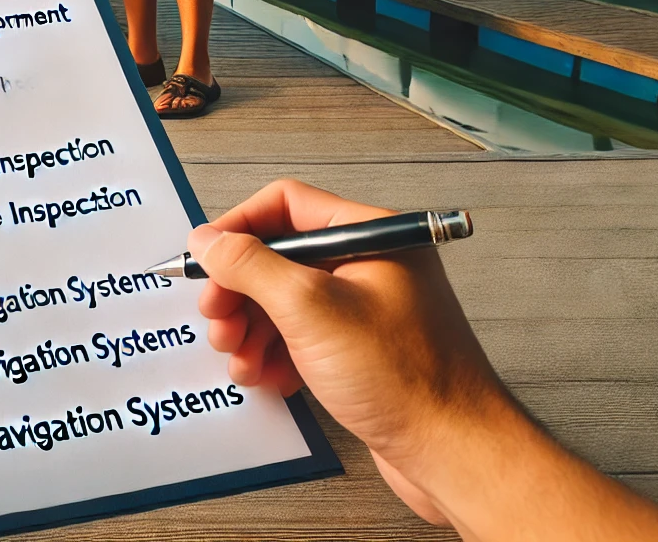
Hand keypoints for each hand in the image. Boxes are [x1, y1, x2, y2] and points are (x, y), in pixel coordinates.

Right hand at [192, 180, 657, 539]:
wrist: (454, 452)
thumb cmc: (405, 379)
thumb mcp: (310, 310)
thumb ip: (251, 266)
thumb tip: (209, 241)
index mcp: (371, 235)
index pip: (286, 205)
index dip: (238, 229)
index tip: (204, 261)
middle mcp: (370, 264)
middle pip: (280, 256)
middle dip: (239, 290)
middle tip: (217, 321)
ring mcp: (365, 309)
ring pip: (285, 301)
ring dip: (251, 328)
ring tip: (240, 358)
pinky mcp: (361, 350)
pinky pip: (302, 336)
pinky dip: (275, 353)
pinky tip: (268, 376)